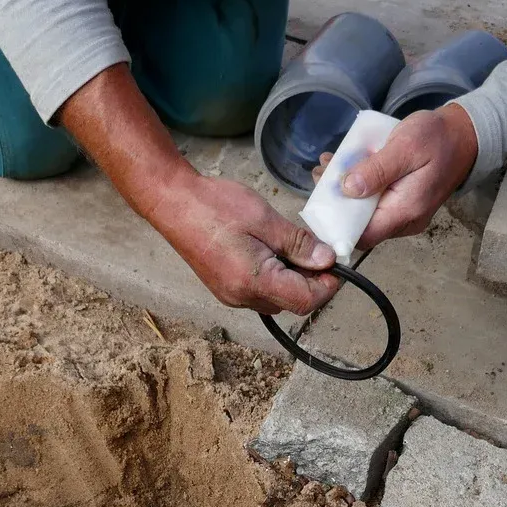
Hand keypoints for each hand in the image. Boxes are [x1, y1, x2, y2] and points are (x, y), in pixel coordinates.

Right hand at [151, 171, 340, 315]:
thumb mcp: (264, 219)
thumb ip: (298, 244)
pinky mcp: (225, 289)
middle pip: (292, 303)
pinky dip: (273, 277)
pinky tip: (270, 252)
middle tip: (315, 250)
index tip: (334, 264)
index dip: (327, 285)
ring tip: (290, 247)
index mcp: (254, 282)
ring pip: (276, 299)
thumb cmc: (214, 206)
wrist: (173, 203)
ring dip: (291, 280)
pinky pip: (259, 293)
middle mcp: (242, 297)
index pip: (305, 301)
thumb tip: (326, 260)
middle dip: (310, 282)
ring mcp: (231, 296)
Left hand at [314, 104, 478, 250]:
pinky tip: (348, 166)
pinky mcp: (402, 204)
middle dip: (336, 204)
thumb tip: (347, 189)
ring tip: (331, 164)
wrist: (464, 135)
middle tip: (322, 173)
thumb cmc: (437, 138)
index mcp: (405, 211)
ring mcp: (403, 215)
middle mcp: (404, 221)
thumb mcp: (405, 146)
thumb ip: (377, 170)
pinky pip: (375, 203)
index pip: (362, 236)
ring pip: (365, 214)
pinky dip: (358, 188)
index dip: (337, 225)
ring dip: (344, 193)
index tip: (320, 200)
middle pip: (360, 226)